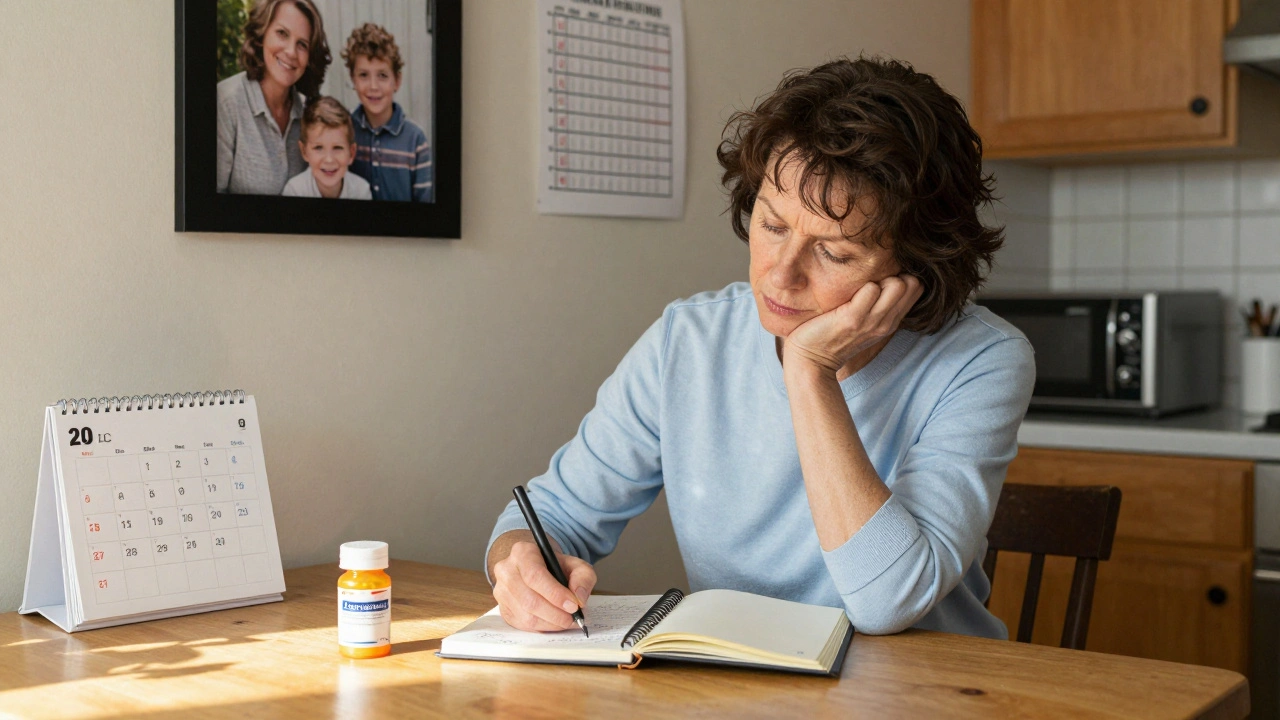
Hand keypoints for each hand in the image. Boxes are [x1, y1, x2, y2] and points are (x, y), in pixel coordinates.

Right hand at [491, 540, 596, 631]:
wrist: (538, 568)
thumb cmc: (556, 566)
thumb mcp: (575, 564)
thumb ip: (583, 577)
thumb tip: (579, 598)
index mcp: (522, 552)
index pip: (535, 575)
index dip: (555, 594)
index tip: (573, 605)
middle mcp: (506, 570)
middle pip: (529, 599)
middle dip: (555, 613)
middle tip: (572, 617)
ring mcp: (501, 591)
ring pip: (526, 615)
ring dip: (550, 622)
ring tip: (566, 620)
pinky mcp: (503, 609)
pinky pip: (522, 624)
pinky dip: (542, 627)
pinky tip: (554, 622)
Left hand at [784, 274, 922, 375]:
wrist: (811, 360)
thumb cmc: (833, 337)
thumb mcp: (864, 324)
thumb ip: (878, 306)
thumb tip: (885, 279)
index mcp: (890, 322)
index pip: (917, 289)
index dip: (902, 278)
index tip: (881, 282)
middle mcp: (886, 323)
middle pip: (912, 284)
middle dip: (894, 275)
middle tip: (870, 283)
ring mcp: (871, 321)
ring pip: (897, 285)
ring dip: (879, 279)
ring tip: (859, 289)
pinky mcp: (853, 318)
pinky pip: (870, 289)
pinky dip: (860, 284)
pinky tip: (846, 295)